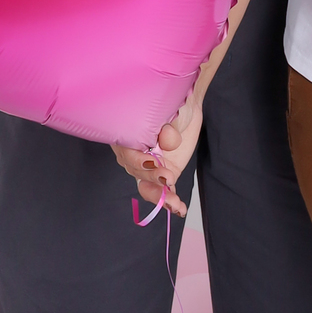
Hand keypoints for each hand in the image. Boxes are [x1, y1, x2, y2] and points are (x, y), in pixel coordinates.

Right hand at [112, 97, 201, 217]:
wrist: (185, 104)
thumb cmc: (170, 102)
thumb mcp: (170, 110)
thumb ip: (167, 125)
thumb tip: (168, 141)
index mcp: (128, 136)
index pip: (127, 152)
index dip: (137, 160)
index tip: (151, 162)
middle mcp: (136, 154)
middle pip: (137, 171)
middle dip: (152, 178)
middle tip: (167, 177)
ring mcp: (150, 167)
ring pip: (148, 186)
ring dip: (160, 197)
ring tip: (174, 203)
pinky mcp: (165, 173)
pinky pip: (164, 191)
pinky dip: (171, 201)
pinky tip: (180, 209)